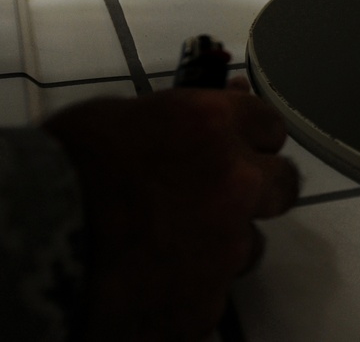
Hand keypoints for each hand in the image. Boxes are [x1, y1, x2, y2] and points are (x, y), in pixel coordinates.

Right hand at [43, 82, 299, 340]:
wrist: (28, 238)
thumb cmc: (62, 167)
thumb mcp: (120, 118)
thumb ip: (182, 118)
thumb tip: (220, 106)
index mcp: (214, 125)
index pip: (270, 125)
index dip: (252, 139)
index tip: (238, 149)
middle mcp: (236, 182)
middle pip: (283, 185)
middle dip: (259, 190)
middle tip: (221, 199)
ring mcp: (227, 247)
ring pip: (250, 246)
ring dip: (224, 245)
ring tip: (169, 250)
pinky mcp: (207, 303)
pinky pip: (213, 293)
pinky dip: (191, 289)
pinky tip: (152, 286)